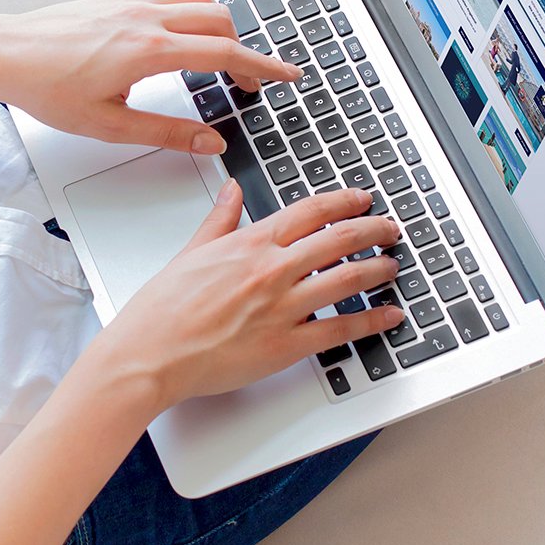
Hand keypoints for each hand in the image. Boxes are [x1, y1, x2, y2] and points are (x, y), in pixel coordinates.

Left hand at [0, 0, 301, 153]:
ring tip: (232, 45)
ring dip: (224, 19)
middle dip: (244, 50)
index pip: (224, 54)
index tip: (287, 75)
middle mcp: (146, 19)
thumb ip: (166, 133)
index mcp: (148, 52)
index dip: (262, 66)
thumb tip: (210, 141)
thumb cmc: (46, 88)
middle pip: (220, 22)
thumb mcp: (108, 125)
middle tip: (247, 82)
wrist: (6, 54)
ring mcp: (132, 1)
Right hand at [96, 182, 404, 412]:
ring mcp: (283, 306)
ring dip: (378, 269)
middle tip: (390, 228)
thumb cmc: (164, 308)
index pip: (311, 211)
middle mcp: (272, 269)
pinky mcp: (287, 344)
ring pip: (347, 278)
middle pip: (339, 239)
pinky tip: (388, 315)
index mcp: (251, 242)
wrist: (151, 353)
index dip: (344, 202)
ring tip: (392, 266)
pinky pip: (340, 329)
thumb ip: (220, 218)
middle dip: (373, 230)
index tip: (362, 199)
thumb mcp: (193, 250)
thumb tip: (232, 191)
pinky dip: (371, 321)